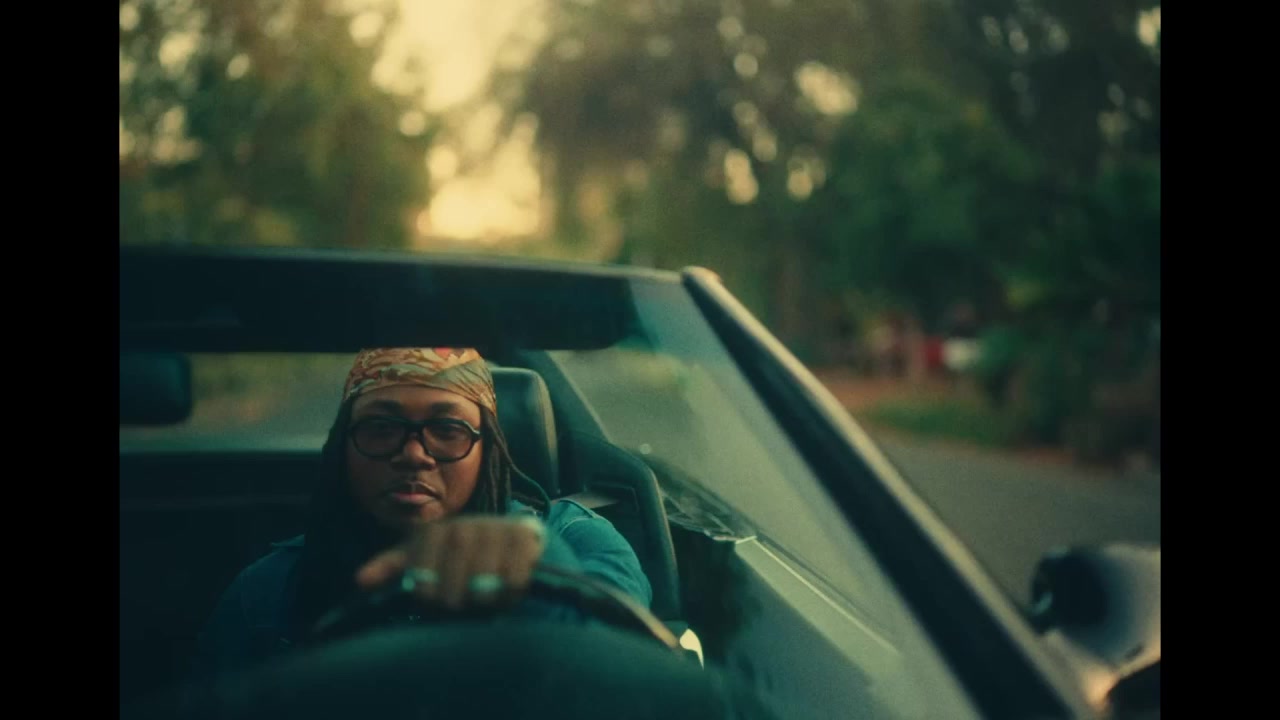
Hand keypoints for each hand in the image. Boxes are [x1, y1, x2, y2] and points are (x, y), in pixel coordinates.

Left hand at [355, 515, 546, 609]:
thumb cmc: (456, 560)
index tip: (428, 599)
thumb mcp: (422, 559)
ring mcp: (498, 529)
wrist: (511, 541)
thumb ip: (393, 569)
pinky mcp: (526, 538)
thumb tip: (359, 580)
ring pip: (486, 568)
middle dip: (454, 590)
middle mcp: (466, 525)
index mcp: (437, 531)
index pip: (425, 551)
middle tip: (456, 607)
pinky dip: (509, 591)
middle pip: (457, 559)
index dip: (426, 577)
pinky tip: (506, 597)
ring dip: (483, 595)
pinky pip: (515, 573)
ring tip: (481, 606)